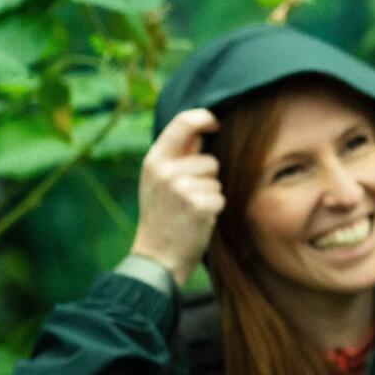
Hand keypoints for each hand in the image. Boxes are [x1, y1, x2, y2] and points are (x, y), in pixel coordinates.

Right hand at [132, 108, 222, 286]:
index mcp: (153, 160)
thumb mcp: (160, 182)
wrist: (156, 257)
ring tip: (190, 210)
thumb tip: (201, 129)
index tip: (216, 124)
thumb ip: (178, 156)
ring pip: (216, 180)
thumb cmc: (163, 217)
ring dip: (210, 195)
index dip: (205, 118)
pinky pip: (220, 197)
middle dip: (207, 178)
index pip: (183, 122)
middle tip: (187, 199)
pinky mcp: (197, 205)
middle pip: (210, 160)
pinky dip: (215, 210)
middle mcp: (164, 171)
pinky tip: (196, 221)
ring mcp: (180, 187)